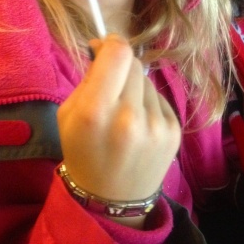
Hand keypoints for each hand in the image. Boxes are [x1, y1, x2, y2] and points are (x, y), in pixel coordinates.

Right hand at [58, 34, 180, 203]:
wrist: (112, 200)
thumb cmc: (83, 152)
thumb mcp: (68, 115)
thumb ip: (87, 78)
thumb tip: (105, 47)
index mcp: (96, 112)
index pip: (118, 54)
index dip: (111, 43)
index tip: (104, 46)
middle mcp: (130, 117)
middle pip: (134, 63)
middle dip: (120, 65)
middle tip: (110, 81)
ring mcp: (157, 125)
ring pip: (146, 79)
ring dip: (133, 86)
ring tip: (124, 111)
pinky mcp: (175, 131)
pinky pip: (158, 98)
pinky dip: (147, 103)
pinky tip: (138, 124)